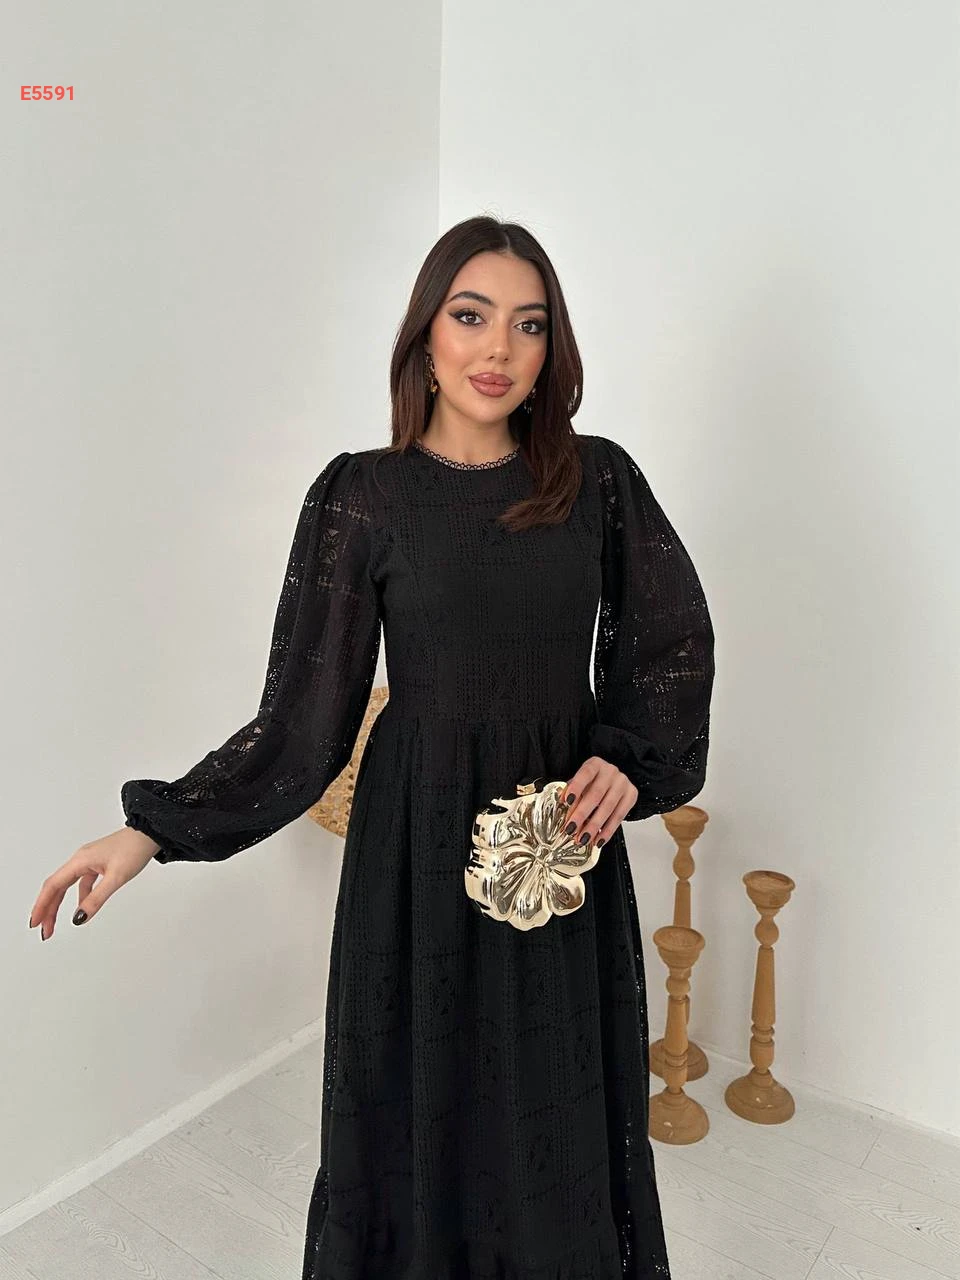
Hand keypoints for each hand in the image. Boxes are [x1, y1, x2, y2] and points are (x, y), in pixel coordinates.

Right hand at [28, 826, 159, 941]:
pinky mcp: (99, 863)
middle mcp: (81, 859)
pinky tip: (82, 906)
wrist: (150, 833)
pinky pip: (82, 882)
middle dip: (48, 909)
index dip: (42, 905)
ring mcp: (89, 860)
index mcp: (80, 860)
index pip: (53, 886)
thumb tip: (78, 918)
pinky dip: (79, 896)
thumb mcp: (116, 878)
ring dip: (60, 904)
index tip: (35, 923)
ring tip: (55, 923)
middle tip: (44, 930)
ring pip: (68, 885)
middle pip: (56, 887)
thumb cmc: (134, 849)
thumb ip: (96, 899)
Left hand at [559, 756, 637, 848]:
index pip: (585, 774)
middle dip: (582, 814)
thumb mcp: (581, 783)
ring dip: (594, 826)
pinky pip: (619, 816)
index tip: (567, 801)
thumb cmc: (593, 782)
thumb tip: (560, 805)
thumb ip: (571, 792)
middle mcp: (611, 771)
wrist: (615, 781)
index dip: (576, 787)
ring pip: (608, 808)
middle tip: (571, 829)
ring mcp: (623, 783)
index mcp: (595, 764)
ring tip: (583, 839)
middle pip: (596, 794)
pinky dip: (608, 831)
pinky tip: (598, 840)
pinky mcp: (632, 795)